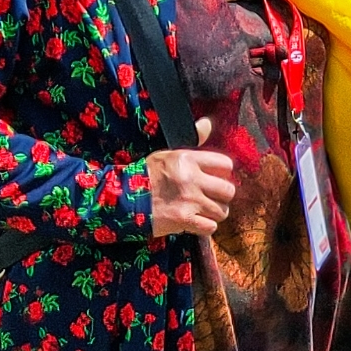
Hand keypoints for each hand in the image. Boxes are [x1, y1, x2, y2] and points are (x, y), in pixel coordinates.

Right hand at [147, 117, 235, 237]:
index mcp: (187, 159)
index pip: (226, 165)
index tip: (214, 180)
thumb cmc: (146, 177)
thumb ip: (193, 142)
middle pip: (228, 190)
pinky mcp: (184, 219)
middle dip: (221, 197)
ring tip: (200, 210)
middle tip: (209, 198)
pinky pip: (211, 227)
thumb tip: (208, 123)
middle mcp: (190, 178)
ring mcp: (189, 200)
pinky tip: (194, 222)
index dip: (223, 174)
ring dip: (213, 213)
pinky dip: (204, 227)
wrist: (122, 201)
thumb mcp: (167, 154)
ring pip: (222, 211)